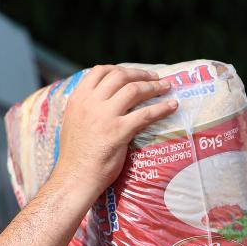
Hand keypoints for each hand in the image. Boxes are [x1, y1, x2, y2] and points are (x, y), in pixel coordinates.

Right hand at [49, 65, 177, 204]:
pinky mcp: (119, 131)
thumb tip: (102, 101)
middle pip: (120, 77)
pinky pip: (145, 114)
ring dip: (153, 86)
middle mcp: (90, 102)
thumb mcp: (74, 122)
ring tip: (166, 87)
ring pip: (134, 90)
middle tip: (155, 77)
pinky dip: (162, 107)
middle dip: (141, 74)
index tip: (134, 73)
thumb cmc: (76, 155)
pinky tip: (172, 106)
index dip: (120, 69)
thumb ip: (86, 108)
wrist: (75, 177)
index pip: (100, 71)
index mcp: (78, 98)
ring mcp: (105, 116)